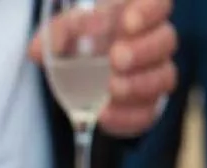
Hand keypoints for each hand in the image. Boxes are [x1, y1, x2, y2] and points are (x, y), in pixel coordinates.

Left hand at [29, 0, 176, 136]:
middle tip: (117, 59)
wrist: (79, 82)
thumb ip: (56, 34)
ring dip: (139, 84)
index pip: (159, 4)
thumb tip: (40, 51)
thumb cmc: (78, 44)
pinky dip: (127, 117)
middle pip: (166, 40)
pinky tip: (106, 115)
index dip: (150, 11)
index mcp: (137, 15)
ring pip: (165, 77)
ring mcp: (154, 75)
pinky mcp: (147, 107)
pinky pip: (148, 114)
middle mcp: (153, 42)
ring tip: (112, 89)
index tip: (128, 23)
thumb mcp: (64, 33)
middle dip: (144, 50)